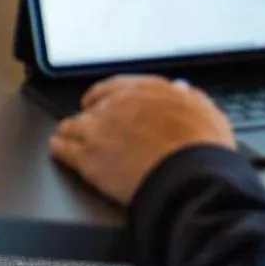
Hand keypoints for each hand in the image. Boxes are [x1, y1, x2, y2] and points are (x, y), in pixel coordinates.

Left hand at [50, 75, 235, 205]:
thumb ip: (190, 99)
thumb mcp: (206, 113)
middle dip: (90, 117)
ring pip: (74, 126)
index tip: (98, 101)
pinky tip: (57, 150)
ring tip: (65, 135)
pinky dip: (59, 149)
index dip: (104, 95)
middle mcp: (117, 106)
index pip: (115, 87)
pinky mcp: (87, 159)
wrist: (188, 178)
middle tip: (87, 124)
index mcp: (145, 92)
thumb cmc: (202, 149)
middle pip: (93, 108)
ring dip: (70, 131)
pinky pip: (64, 150)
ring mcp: (99, 131)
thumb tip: (182, 90)